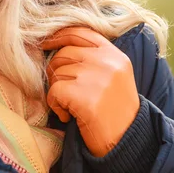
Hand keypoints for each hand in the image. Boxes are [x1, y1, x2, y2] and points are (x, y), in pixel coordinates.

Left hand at [42, 27, 139, 156]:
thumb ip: (92, 58)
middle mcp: (107, 62)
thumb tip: (56, 46)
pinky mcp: (85, 96)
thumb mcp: (112, 75)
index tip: (46, 42)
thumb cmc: (115, 110)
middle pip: (63, 53)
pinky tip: (68, 116)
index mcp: (114, 54)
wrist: (128, 141)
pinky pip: (54, 91)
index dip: (58, 35)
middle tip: (64, 91)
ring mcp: (97, 78)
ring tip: (71, 106)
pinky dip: (55, 105)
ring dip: (57, 91)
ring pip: (57, 72)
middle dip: (56, 71)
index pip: (80, 32)